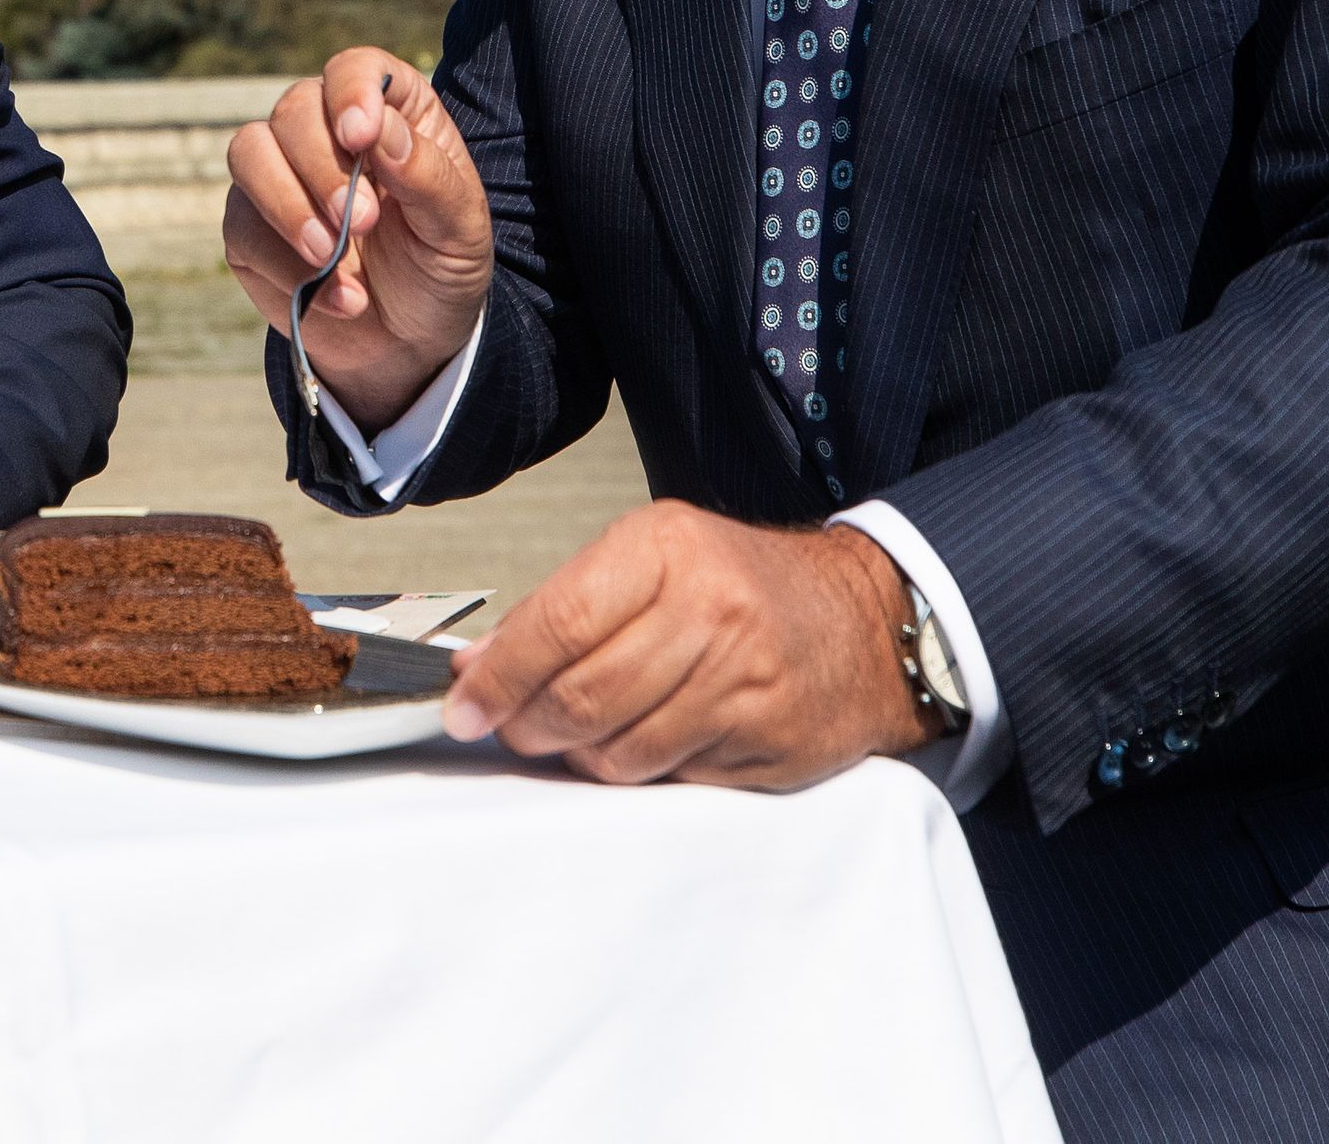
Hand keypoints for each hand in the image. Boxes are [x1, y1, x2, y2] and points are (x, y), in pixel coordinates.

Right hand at [221, 50, 493, 430]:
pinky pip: (242, 223)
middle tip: (361, 223)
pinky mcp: (250, 225)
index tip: (359, 136)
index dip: (350, 93)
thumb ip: (427, 175)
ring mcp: (281, 174)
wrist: (407, 341)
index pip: (355, 70)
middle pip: (295, 109)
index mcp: (389, 112)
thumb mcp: (460, 229)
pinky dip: (286, 264)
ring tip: (331, 257)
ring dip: (287, 205)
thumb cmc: (440, 267)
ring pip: (249, 151)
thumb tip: (377, 129)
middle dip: (322, 168)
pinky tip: (337, 297)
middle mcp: (327, 130)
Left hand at [445, 503, 928, 787]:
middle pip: (583, 696)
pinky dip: (641, 771)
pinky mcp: (769, 742)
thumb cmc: (744, 586)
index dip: (500, 676)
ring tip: (580, 735)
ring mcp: (746, 682)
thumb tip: (477, 668)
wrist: (864, 622)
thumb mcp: (655, 559)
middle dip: (527, 726)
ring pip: (620, 751)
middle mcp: (712, 611)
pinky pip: (672, 778)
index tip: (464, 706)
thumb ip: (565, 607)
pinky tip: (647, 741)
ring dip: (581, 755)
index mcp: (668, 549)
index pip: (560, 621)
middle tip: (510, 730)